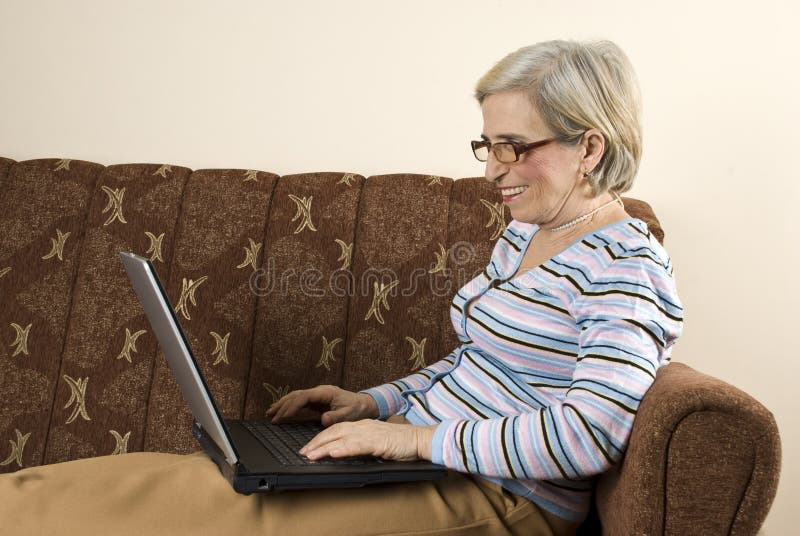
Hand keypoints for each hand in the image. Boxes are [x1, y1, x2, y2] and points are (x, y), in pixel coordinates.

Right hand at [266, 385, 378, 425]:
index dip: (292, 406)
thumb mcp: (348, 415)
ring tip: (269, 413)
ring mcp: (317, 395)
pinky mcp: (316, 401)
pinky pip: (299, 402)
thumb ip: (336, 417)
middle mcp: (319, 391)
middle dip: (282, 405)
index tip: (282, 416)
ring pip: (296, 397)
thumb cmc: (356, 409)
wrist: (363, 404)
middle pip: (296, 395)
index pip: (304, 397)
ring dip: (282, 404)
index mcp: (325, 392)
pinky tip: (281, 412)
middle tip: (270, 416)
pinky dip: (289, 406)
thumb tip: (323, 419)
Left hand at [299, 420, 437, 461]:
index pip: (336, 429)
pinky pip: (356, 445)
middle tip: (302, 452)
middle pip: (334, 431)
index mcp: (363, 425)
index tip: (309, 448)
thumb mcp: (377, 443)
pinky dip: (342, 449)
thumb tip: (345, 454)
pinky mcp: (377, 442)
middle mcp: (363, 426)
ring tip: (309, 455)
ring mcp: (370, 432)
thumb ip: (362, 446)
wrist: (420, 439)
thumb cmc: (401, 444)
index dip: (321, 438)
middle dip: (316, 442)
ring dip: (323, 447)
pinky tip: (331, 453)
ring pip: (340, 437)